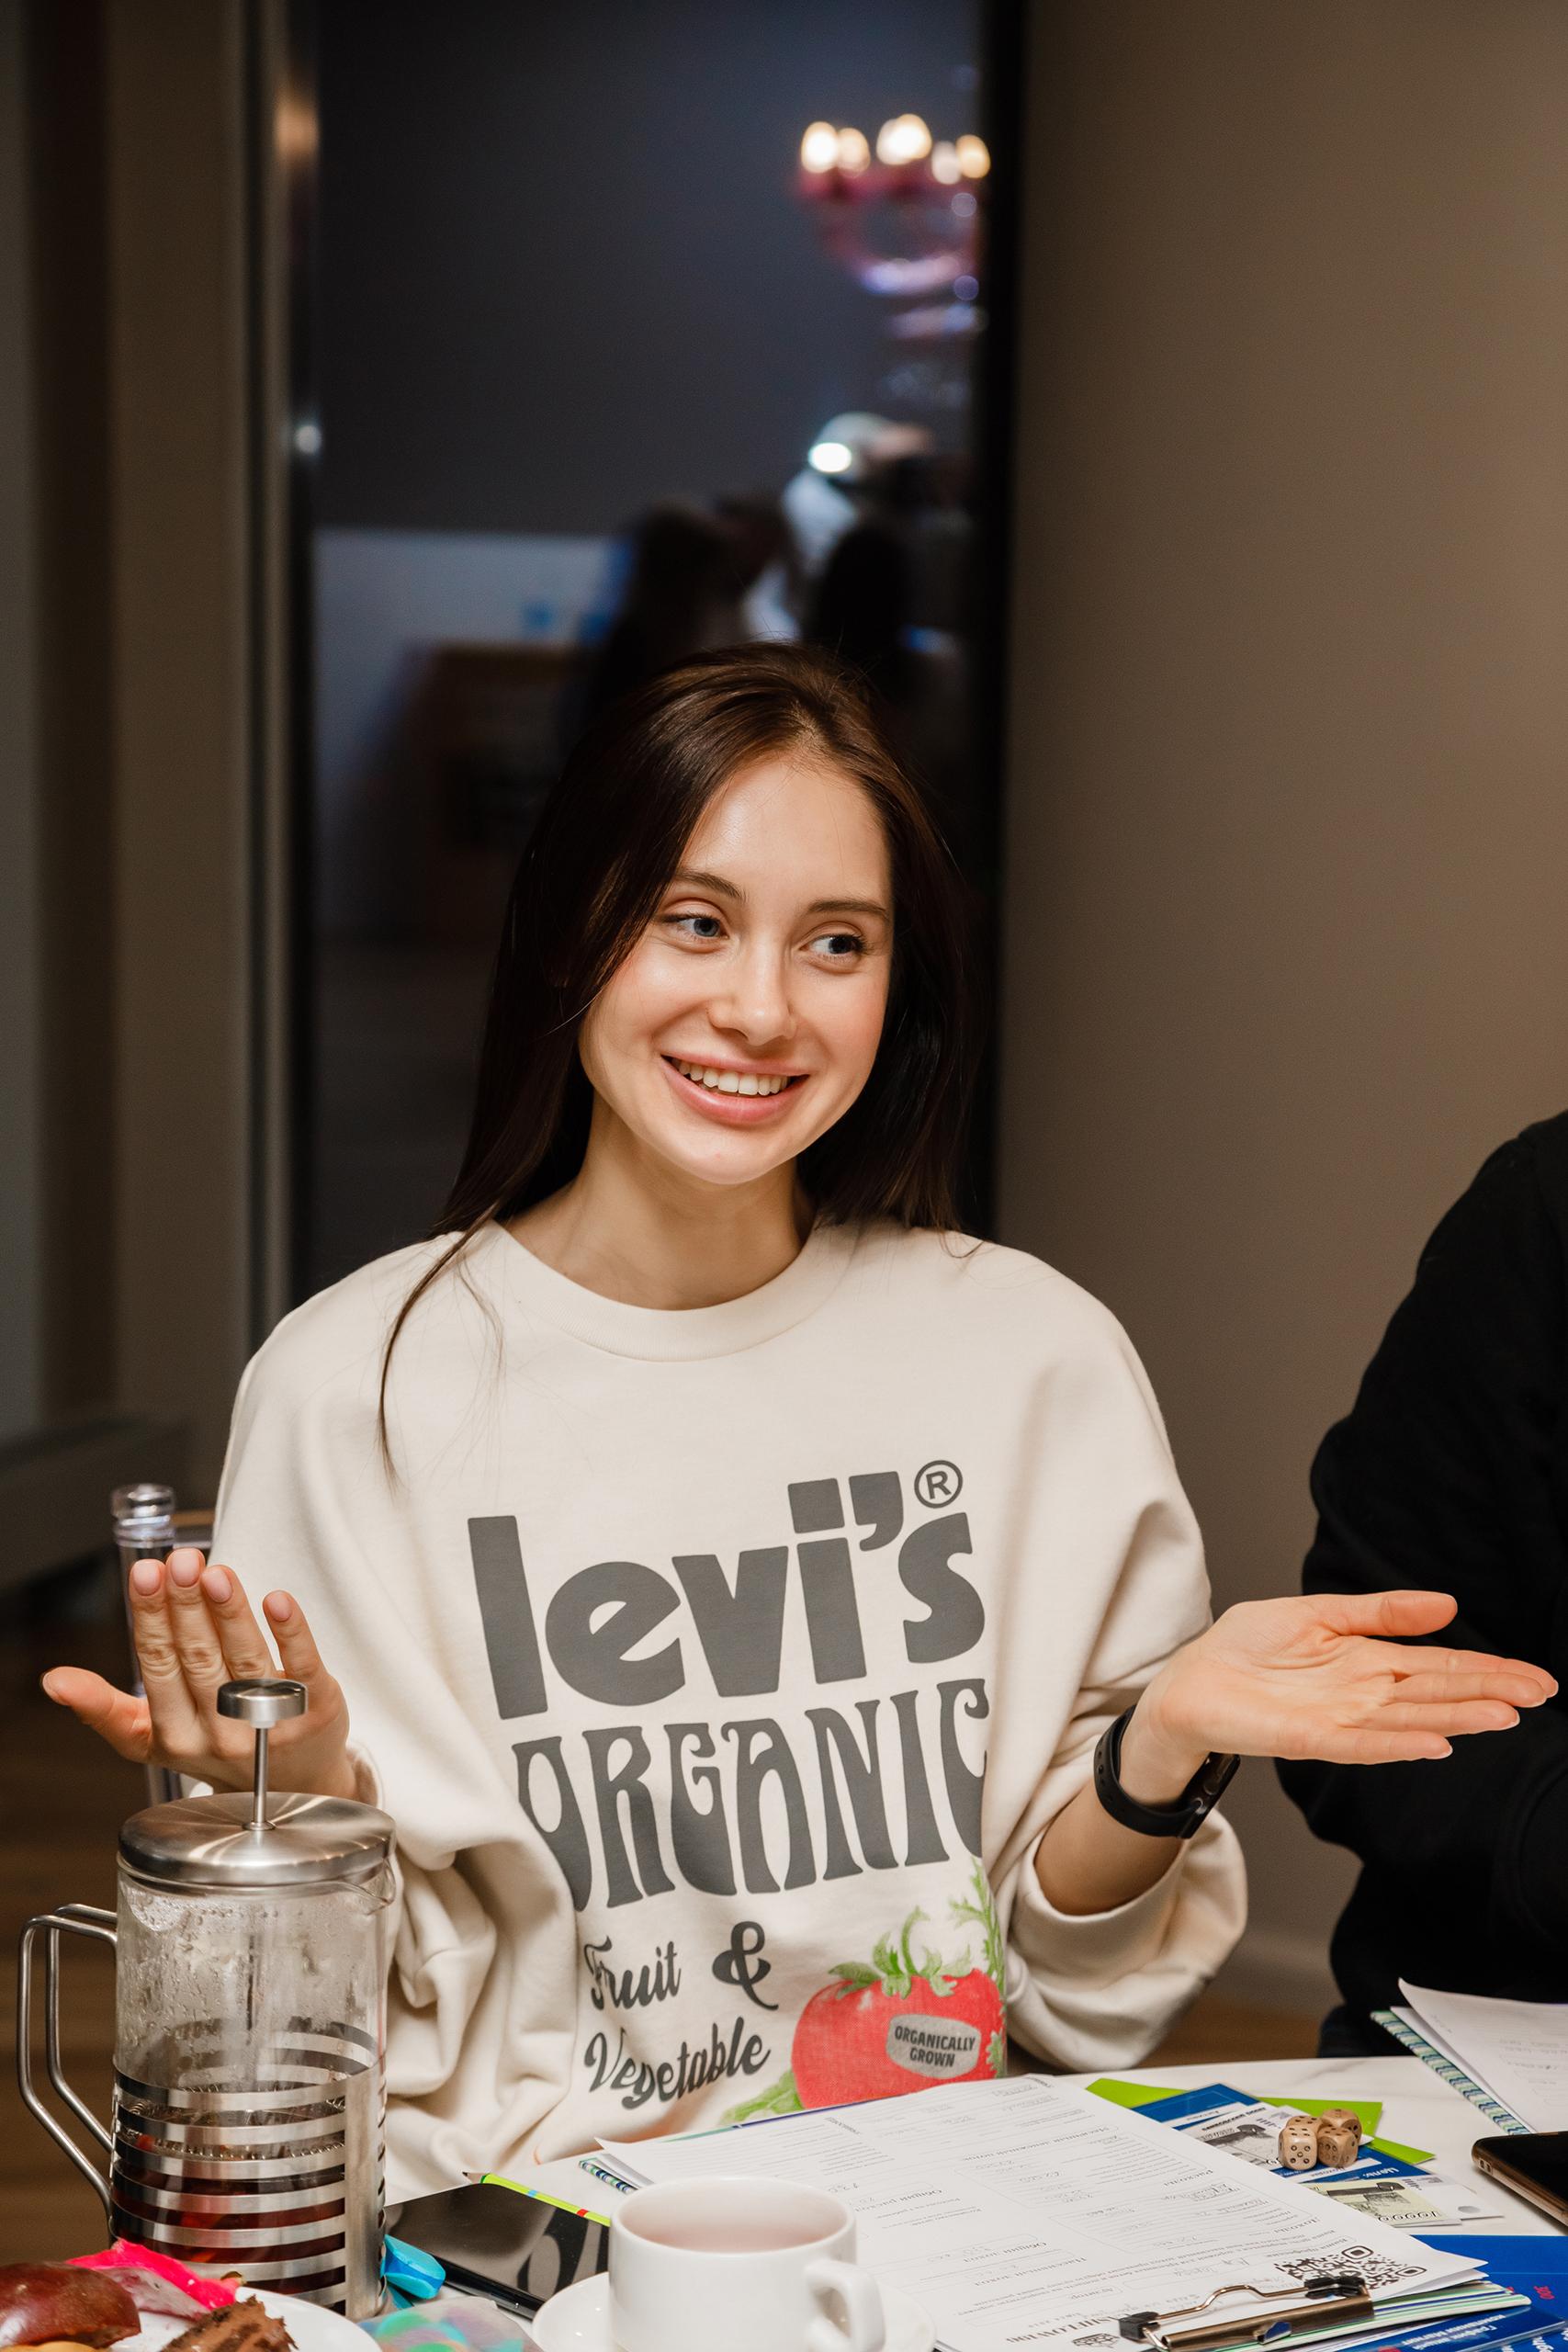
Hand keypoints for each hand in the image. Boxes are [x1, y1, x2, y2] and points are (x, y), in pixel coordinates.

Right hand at [42, 1547, 355, 1799]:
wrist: (292, 1784)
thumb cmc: (215, 1743)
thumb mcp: (152, 1737)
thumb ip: (104, 1707)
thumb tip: (53, 1681)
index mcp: (174, 1734)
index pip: (159, 1667)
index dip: (152, 1619)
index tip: (145, 1573)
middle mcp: (220, 1733)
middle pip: (200, 1660)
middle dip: (188, 1606)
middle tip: (181, 1561)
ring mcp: (269, 1723)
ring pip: (246, 1660)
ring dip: (230, 1613)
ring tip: (216, 1572)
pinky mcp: (315, 1711)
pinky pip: (302, 1668)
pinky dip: (290, 1633)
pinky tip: (277, 1600)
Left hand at [1124, 1590, 1557, 1795]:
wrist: (1190, 1679)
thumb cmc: (1247, 1648)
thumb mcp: (1318, 1612)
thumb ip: (1380, 1611)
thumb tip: (1447, 1604)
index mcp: (1369, 1662)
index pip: (1441, 1666)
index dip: (1488, 1670)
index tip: (1536, 1678)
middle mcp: (1364, 1694)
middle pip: (1438, 1693)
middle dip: (1489, 1693)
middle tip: (1540, 1695)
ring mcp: (1340, 1718)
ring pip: (1411, 1719)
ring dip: (1456, 1719)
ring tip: (1502, 1716)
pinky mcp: (1309, 1736)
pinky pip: (1362, 1743)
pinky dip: (1398, 1743)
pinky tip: (1436, 1743)